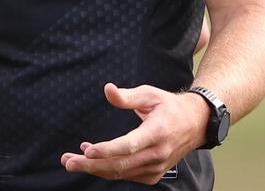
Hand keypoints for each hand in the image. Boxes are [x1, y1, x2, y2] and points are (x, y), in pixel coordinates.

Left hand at [61, 83, 207, 184]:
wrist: (196, 124)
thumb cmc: (169, 106)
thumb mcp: (150, 94)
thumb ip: (127, 96)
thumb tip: (107, 89)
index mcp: (157, 132)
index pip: (129, 146)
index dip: (108, 150)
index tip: (87, 151)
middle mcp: (158, 153)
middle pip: (121, 164)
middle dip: (91, 165)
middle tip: (68, 161)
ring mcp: (157, 166)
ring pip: (121, 172)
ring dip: (95, 169)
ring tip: (71, 161)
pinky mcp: (154, 173)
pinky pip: (127, 175)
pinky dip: (108, 170)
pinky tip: (92, 159)